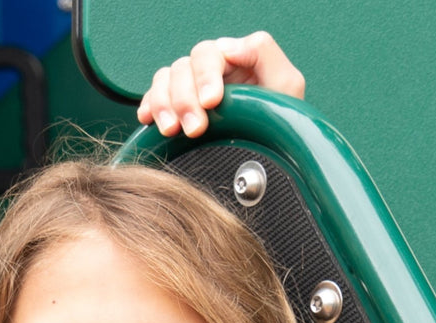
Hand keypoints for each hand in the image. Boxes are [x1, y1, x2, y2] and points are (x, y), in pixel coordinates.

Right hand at [137, 32, 305, 138]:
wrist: (269, 161)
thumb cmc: (279, 124)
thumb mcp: (286, 85)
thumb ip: (264, 55)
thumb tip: (230, 47)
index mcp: (232, 60)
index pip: (209, 54)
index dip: (206, 76)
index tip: (211, 103)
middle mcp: (207, 71)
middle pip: (183, 68)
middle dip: (185, 98)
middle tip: (195, 128)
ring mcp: (189, 90)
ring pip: (164, 80)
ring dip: (164, 104)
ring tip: (172, 130)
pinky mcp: (174, 110)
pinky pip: (152, 97)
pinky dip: (149, 107)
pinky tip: (149, 120)